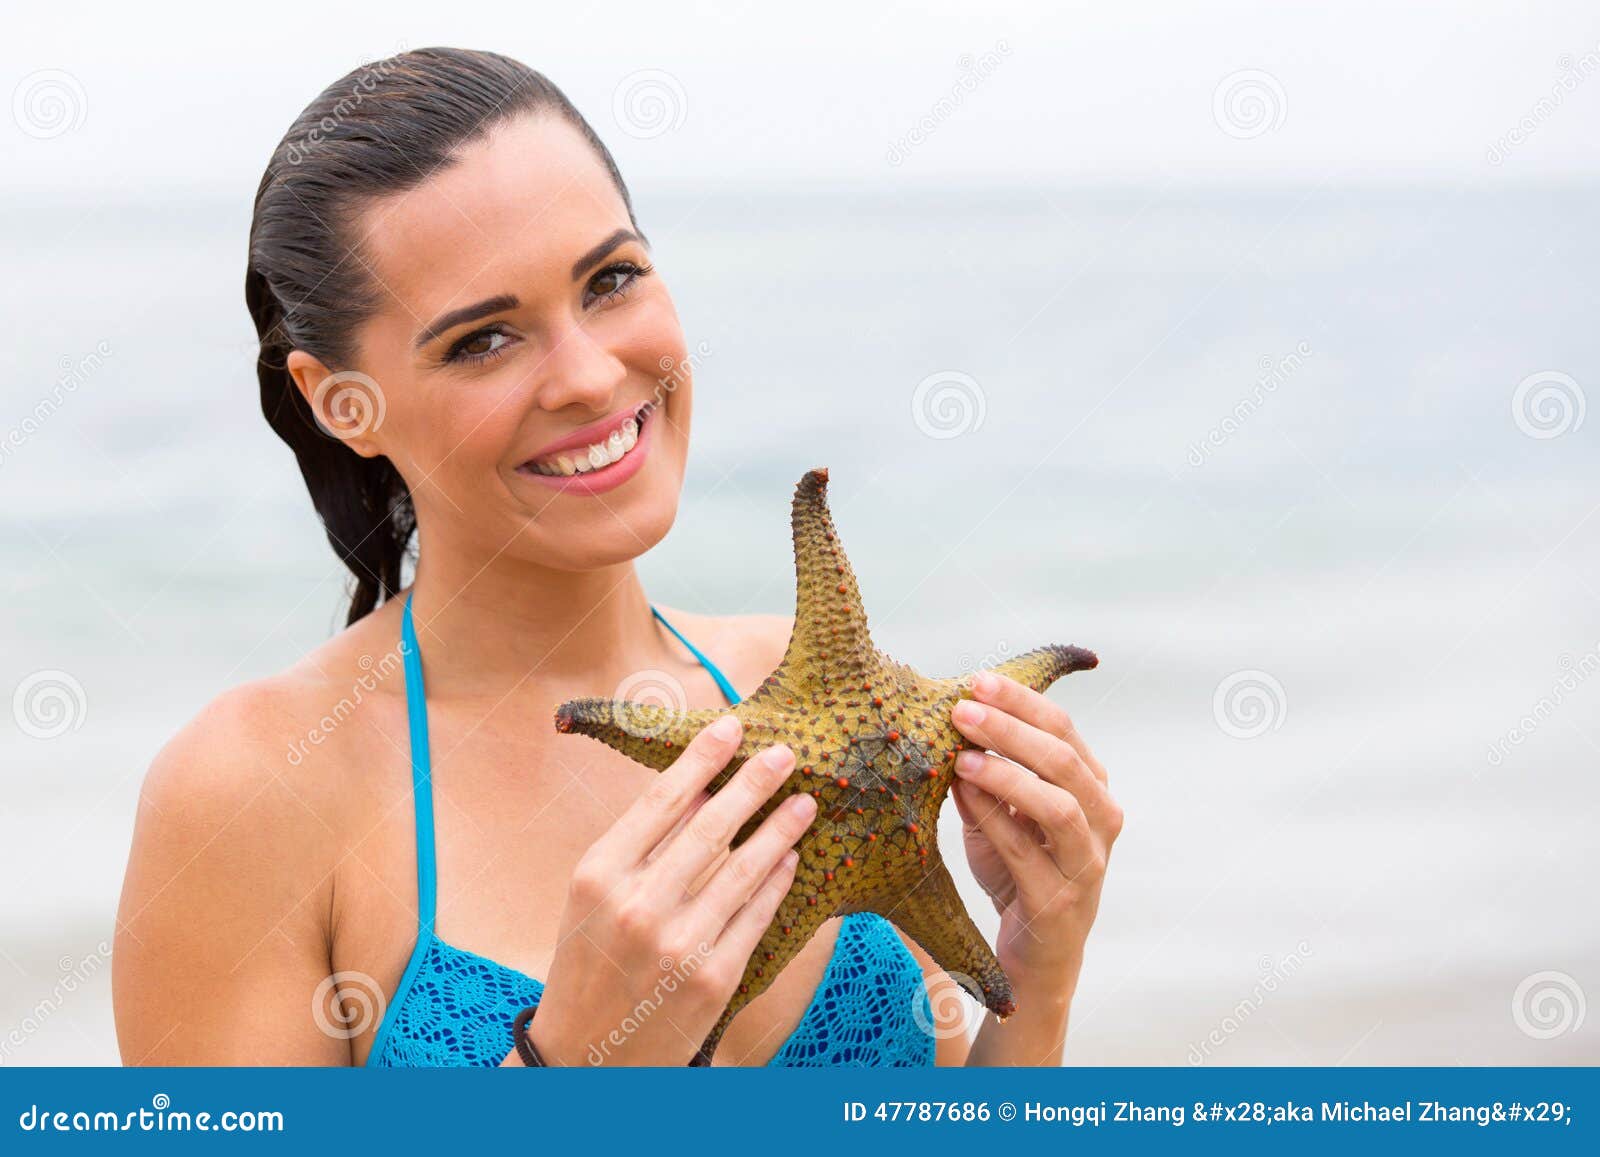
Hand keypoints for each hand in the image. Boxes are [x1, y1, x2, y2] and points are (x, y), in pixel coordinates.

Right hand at [525, 715, 816, 1064]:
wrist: (585, 1057)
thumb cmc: (588, 963)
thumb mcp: (590, 897)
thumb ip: (638, 845)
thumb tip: (696, 787)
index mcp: (598, 874)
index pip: (661, 800)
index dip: (702, 758)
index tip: (732, 725)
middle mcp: (637, 904)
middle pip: (710, 826)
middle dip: (754, 783)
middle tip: (786, 752)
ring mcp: (678, 943)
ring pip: (744, 868)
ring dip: (780, 829)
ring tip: (804, 801)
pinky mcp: (713, 978)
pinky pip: (756, 916)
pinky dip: (777, 882)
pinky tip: (790, 857)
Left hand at [947, 670, 1121, 986]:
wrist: (1033, 955)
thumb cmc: (1018, 872)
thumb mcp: (1000, 814)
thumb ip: (984, 776)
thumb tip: (953, 729)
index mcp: (1090, 786)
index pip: (1062, 727)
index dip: (1021, 700)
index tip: (977, 680)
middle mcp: (1100, 818)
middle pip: (1064, 758)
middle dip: (1011, 727)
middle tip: (963, 708)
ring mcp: (1087, 861)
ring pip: (1059, 804)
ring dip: (1008, 774)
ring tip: (962, 757)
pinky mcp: (1062, 901)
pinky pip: (1028, 852)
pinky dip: (995, 819)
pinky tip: (964, 796)